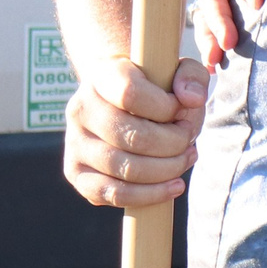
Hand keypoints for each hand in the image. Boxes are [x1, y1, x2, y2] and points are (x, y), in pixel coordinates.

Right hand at [63, 55, 206, 208]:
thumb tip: (192, 99)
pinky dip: (149, 195)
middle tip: (189, 139)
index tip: (182, 109)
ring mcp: (74, 143)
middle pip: (132, 136)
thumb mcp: (179, 72)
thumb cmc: (158, 89)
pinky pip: (113, 194)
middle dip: (173, 143)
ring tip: (187, 158)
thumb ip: (192, 77)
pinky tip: (174, 185)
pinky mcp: (77, 174)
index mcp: (102, 76)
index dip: (166, 107)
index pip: (130, 93)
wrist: (124, 107)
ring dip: (167, 169)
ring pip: (125, 168)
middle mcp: (80, 109)